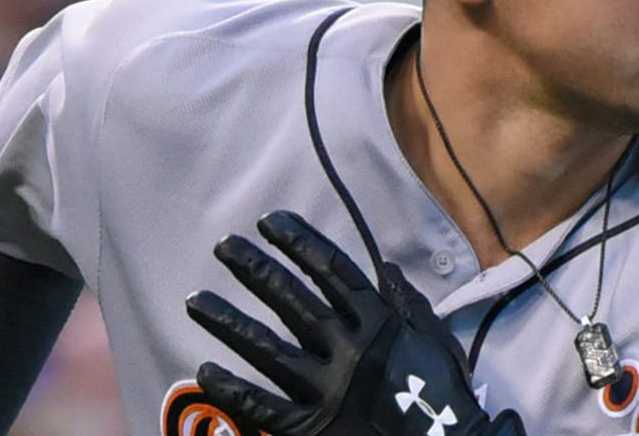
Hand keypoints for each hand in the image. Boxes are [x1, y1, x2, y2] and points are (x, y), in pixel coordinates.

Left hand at [186, 210, 525, 435]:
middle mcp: (348, 348)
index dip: (300, 243)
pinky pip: (264, 407)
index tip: (270, 222)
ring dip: (229, 322)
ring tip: (195, 300)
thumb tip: (386, 267)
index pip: (332, 271)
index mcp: (378, 322)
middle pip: (292, 300)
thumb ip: (408, 303)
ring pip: (267, 348)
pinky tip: (205, 372)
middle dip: (255, 270)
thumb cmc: (442, 393)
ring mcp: (327, 389)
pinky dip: (234, 391)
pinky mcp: (313, 428)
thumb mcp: (434, 338)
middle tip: (223, 246)